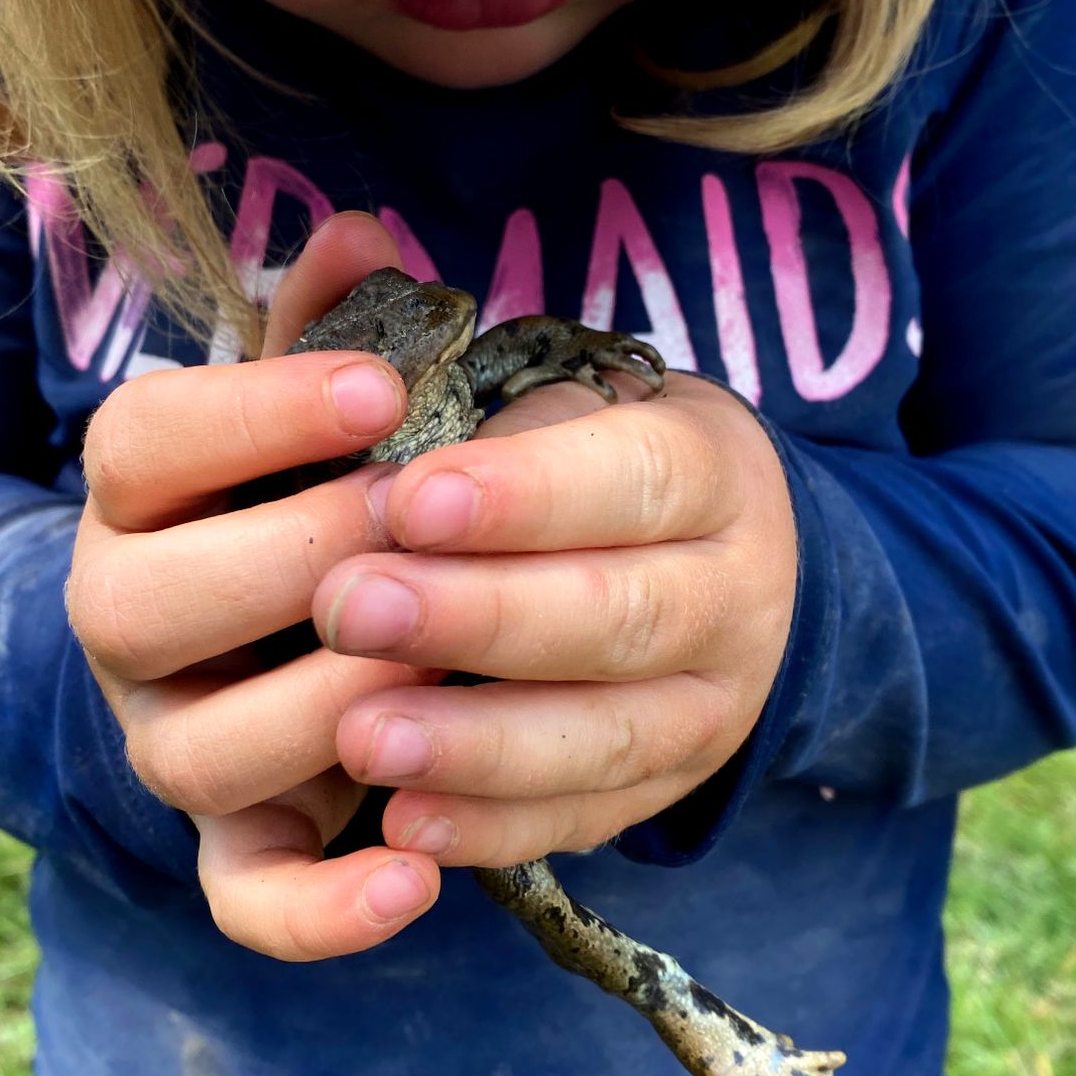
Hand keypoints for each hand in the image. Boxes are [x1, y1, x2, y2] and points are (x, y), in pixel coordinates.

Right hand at [67, 212, 447, 960]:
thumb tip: (364, 230)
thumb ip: (335, 330)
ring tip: (438, 665)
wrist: (312, 624)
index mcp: (137, 502)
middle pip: (137, 608)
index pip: (138, 444)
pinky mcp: (235, 842)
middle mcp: (125, 626)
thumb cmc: (326, 489)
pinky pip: (244, 898)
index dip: (253, 413)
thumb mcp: (328, 409)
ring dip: (318, 712)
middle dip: (289, 561)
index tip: (384, 389)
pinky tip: (418, 877)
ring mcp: (172, 741)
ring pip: (193, 758)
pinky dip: (321, 909)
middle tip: (418, 530)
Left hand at [312, 364, 799, 867]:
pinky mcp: (662, 789)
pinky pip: (583, 822)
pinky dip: (495, 829)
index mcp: (709, 469)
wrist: (713, 564)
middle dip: (480, 618)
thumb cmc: (587, 456)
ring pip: (605, 738)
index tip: (409, 497)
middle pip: (619, 615)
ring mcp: (707, 707)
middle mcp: (731, 593)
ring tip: (361, 736)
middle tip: (349, 608)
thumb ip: (434, 339)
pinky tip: (405, 827)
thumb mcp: (551, 383)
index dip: (526, 495)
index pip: (635, 479)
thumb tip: (345, 245)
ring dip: (480, 745)